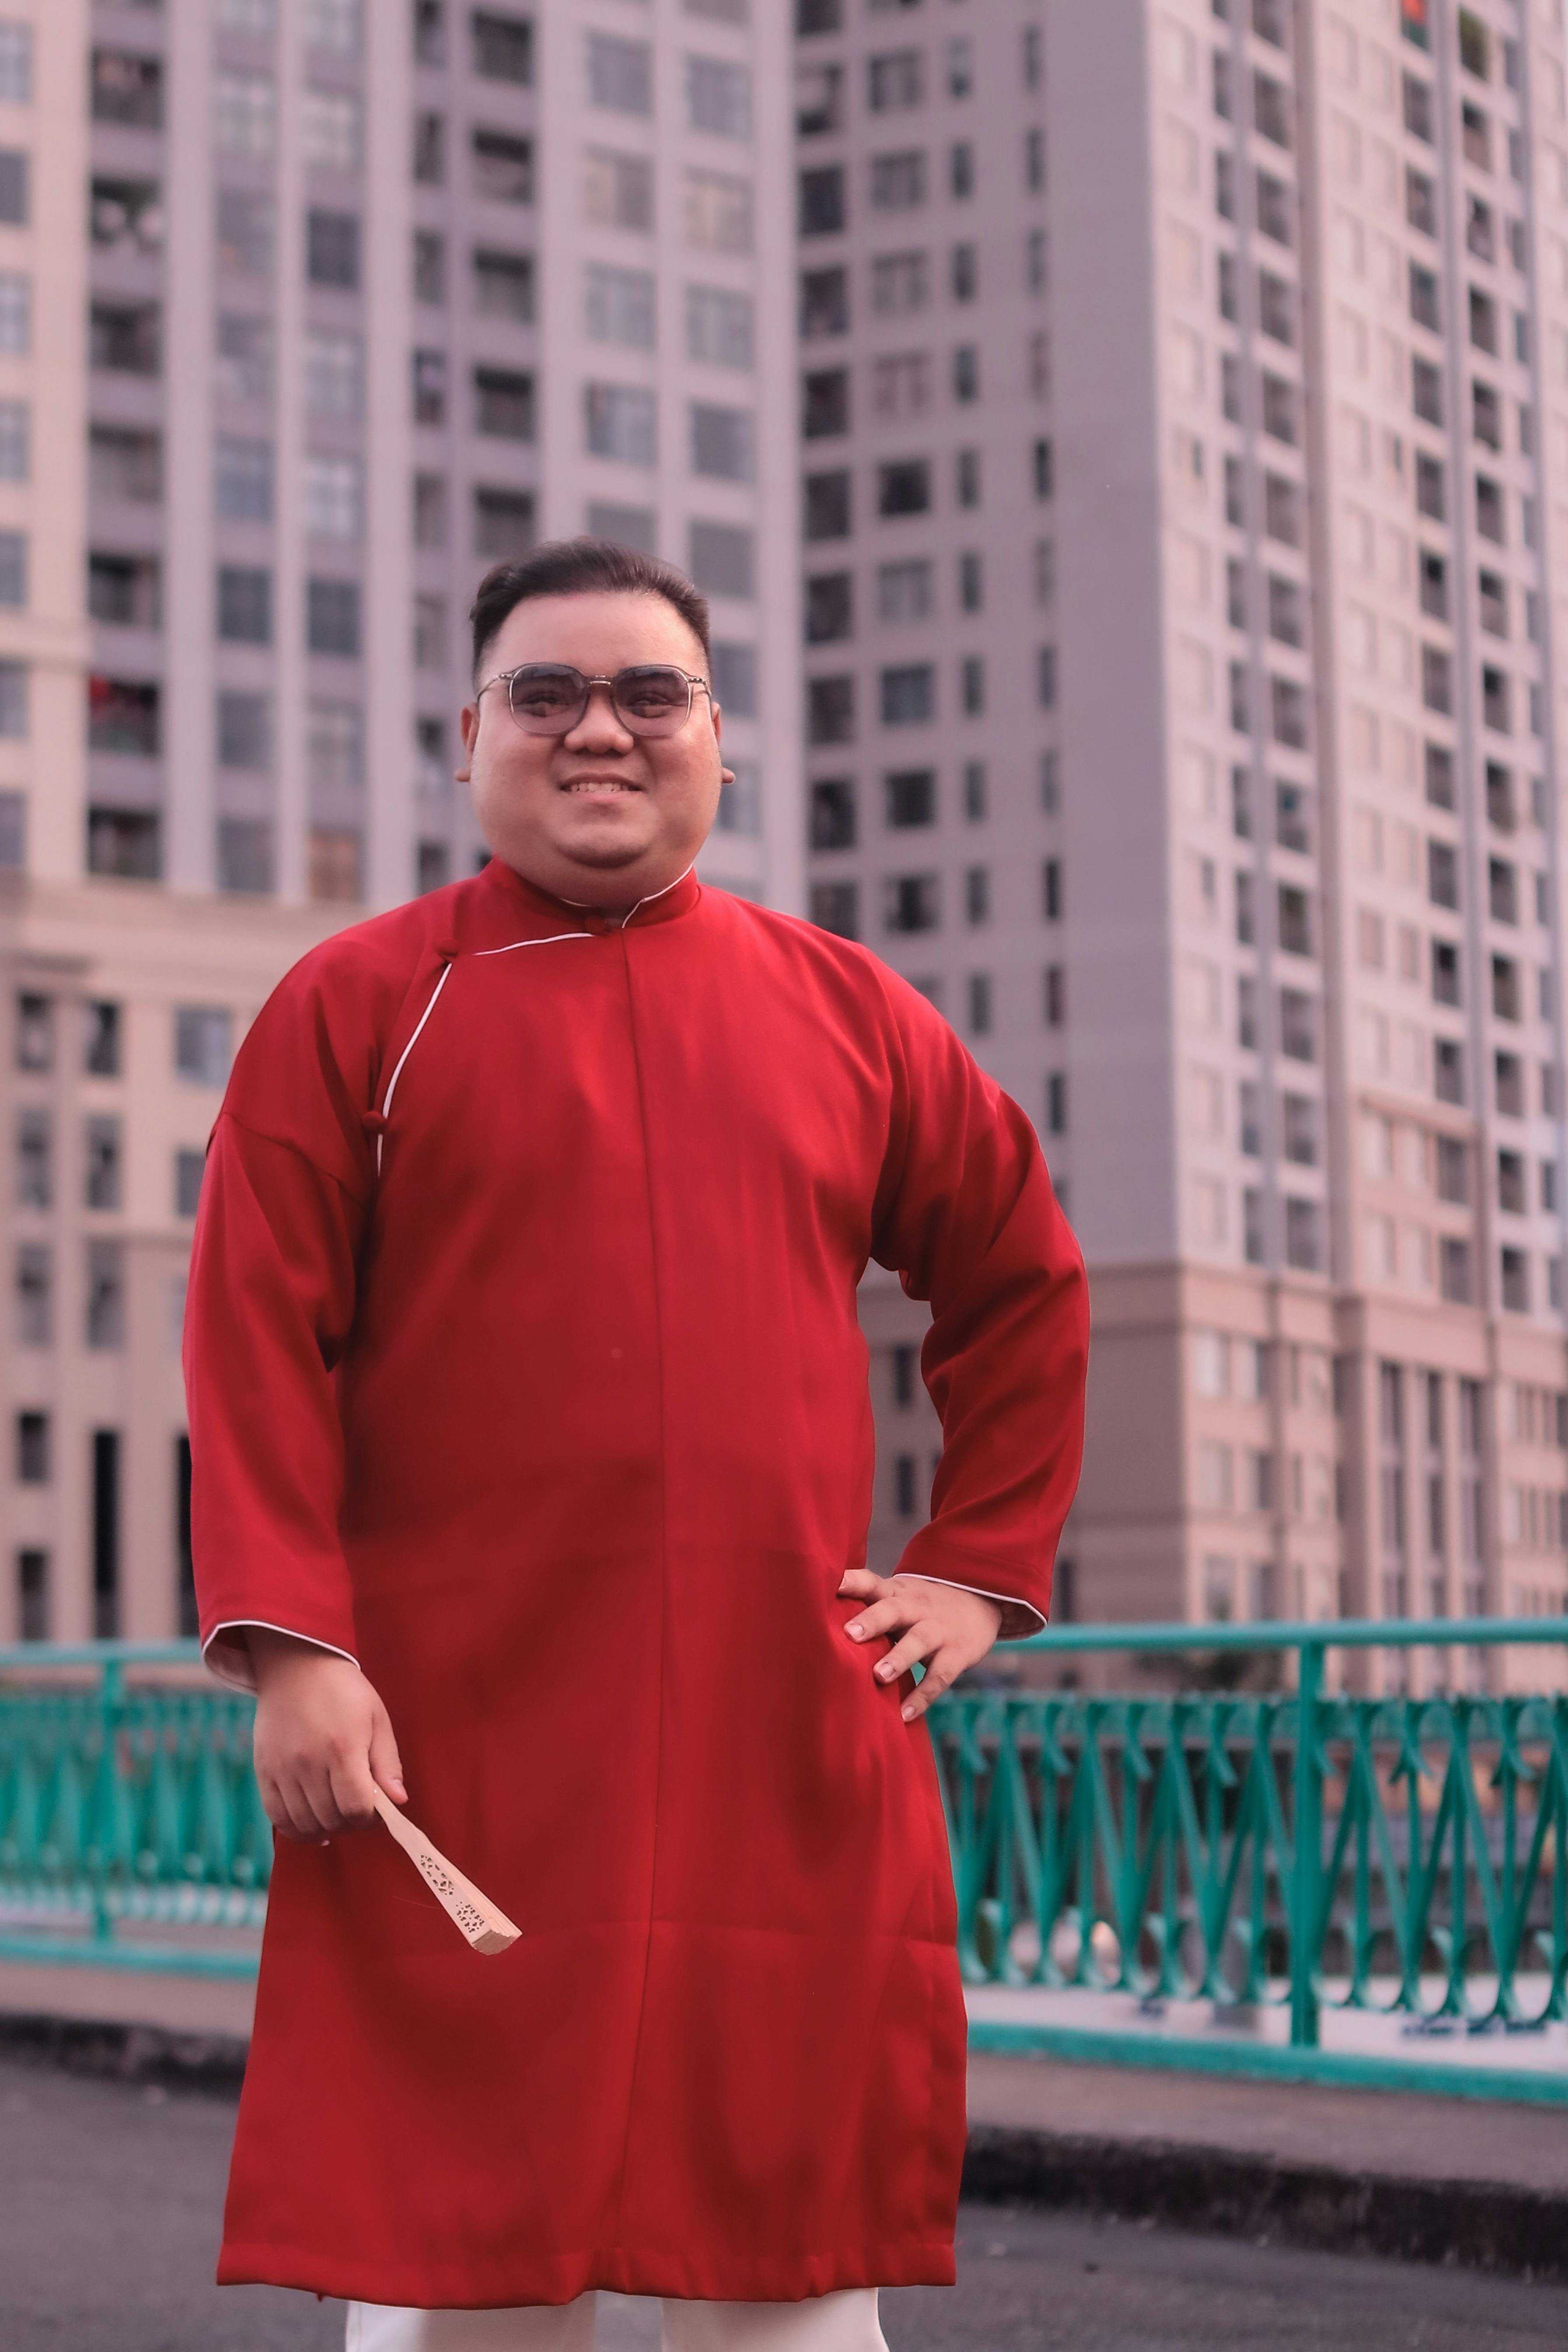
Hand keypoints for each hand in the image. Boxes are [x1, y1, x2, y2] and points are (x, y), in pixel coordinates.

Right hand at [249, 1628, 406, 1841]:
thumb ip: (388, 1764)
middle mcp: (309, 1762)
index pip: (356, 1808)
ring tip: (336, 1812)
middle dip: (350, 1822)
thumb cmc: (345, 1692)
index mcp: (343, 1747)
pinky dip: (296, 1829)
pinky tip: (312, 1825)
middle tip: (356, 1807)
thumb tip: (398, 1801)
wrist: (297, 1667)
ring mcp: (283, 1768)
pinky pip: (277, 1817)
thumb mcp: (377, 1719)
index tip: (375, 1807)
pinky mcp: (264, 1771)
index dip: (370, 1817)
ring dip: (325, 1827)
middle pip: (331, 1819)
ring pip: (305, 1823)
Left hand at [836, 1570, 1001, 1722]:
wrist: (981, 1601)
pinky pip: (939, 1676)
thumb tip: (814, 1627)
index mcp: (895, 1592)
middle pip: (893, 1610)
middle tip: (849, 1634)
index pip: (870, 1582)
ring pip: (918, 1641)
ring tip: (879, 1675)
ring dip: (899, 1658)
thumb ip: (867, 1608)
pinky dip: (922, 1696)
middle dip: (872, 1620)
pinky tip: (905, 1714)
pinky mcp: (957, 1654)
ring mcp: (937, 1630)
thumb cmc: (921, 1606)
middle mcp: (915, 1608)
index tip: (829, 1585)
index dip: (850, 1582)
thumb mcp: (898, 1596)